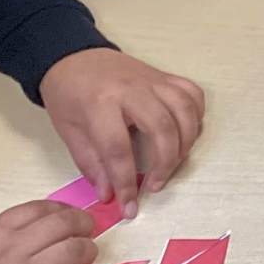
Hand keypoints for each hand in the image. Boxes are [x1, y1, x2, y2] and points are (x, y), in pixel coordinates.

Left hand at [39, 49, 205, 216]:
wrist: (73, 57)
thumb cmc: (68, 96)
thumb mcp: (69, 132)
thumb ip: (91, 164)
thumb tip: (110, 195)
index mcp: (100, 104)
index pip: (118, 149)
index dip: (126, 182)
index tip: (129, 206)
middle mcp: (132, 89)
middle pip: (162, 129)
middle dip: (164, 164)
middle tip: (155, 186)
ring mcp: (153, 80)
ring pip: (185, 112)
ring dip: (184, 144)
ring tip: (171, 164)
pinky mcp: (165, 77)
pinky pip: (193, 94)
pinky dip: (196, 117)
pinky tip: (185, 134)